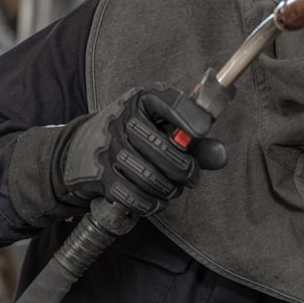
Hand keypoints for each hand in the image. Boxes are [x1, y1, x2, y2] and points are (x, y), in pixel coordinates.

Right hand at [54, 84, 226, 215]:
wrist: (81, 151)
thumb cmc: (136, 137)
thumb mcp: (165, 130)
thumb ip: (197, 143)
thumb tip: (222, 156)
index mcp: (143, 99)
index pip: (170, 102)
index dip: (190, 117)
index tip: (202, 131)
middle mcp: (123, 119)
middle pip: (162, 148)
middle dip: (185, 169)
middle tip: (191, 177)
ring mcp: (108, 147)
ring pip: (149, 177)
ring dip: (168, 189)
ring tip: (172, 188)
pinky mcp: (99, 175)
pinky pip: (132, 196)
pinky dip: (150, 204)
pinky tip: (155, 199)